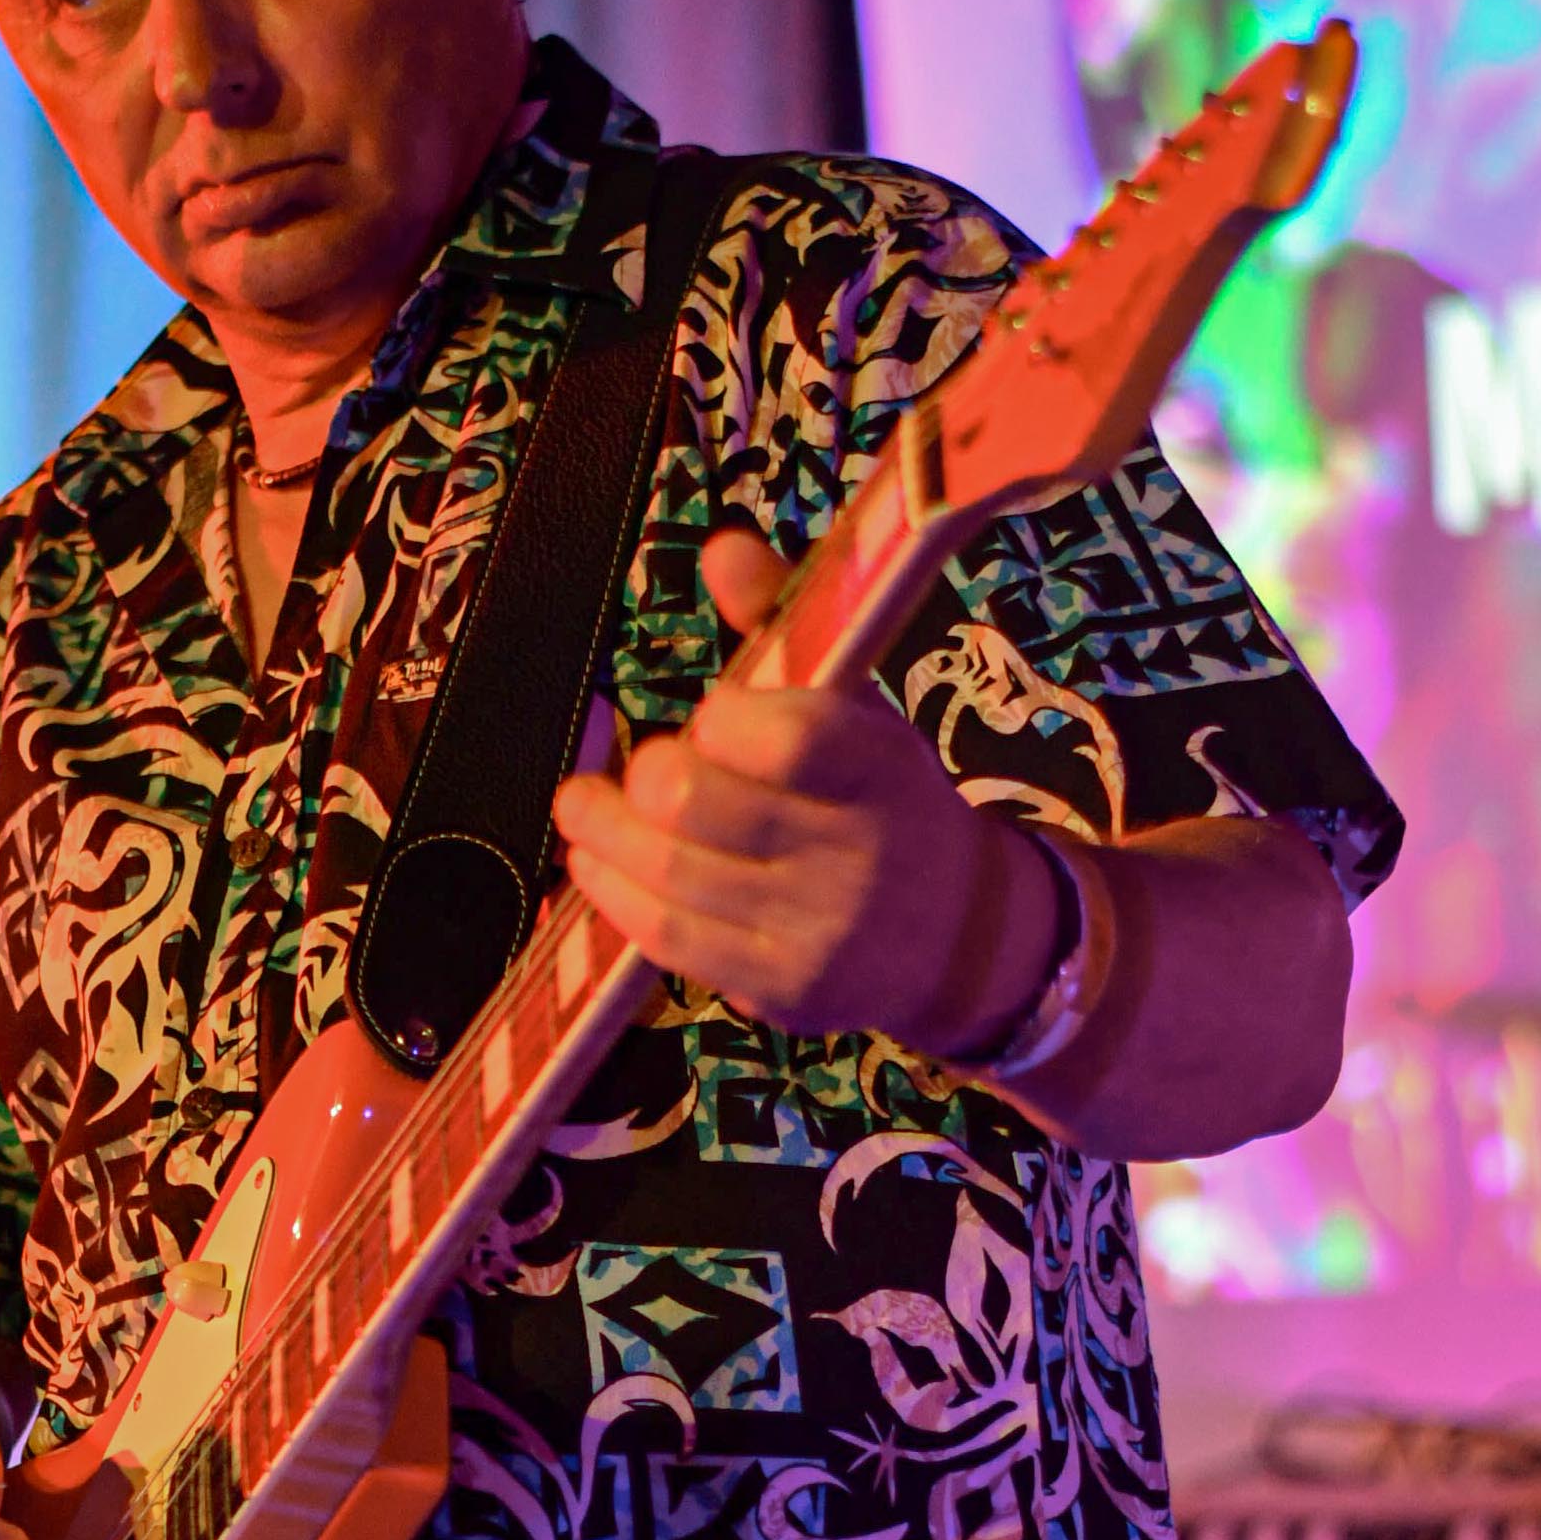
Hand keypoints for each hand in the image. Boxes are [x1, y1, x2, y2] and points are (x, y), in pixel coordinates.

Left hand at [553, 528, 1063, 1058]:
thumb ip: (787, 620)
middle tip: (644, 770)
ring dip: (603, 834)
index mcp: (881, 768)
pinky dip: (614, 893)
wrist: (959, 936)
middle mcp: (855, 856)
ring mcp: (815, 932)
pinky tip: (595, 862)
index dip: (724, 723)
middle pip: (702, 805)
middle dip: (650, 778)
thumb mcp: (858, 705)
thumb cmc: (884, 799)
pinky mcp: (779, 990)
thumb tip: (719, 548)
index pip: (791, 739)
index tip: (710, 717)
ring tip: (581, 806)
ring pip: (670, 874)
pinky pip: (668, 940)